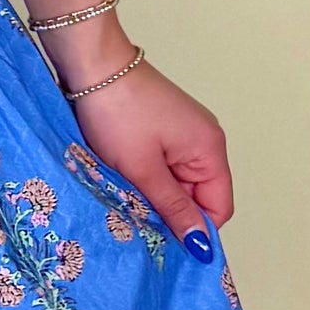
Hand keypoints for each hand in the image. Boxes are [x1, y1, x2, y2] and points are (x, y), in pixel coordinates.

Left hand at [38, 16, 232, 250]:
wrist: (91, 63)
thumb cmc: (118, 112)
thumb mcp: (143, 169)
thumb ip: (173, 209)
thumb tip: (201, 246)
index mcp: (210, 149)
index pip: (218, 208)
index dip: (195, 230)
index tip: (166, 243)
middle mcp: (204, 140)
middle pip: (198, 196)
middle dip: (170, 212)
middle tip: (138, 220)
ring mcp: (183, 132)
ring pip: (176, 182)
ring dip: (154, 194)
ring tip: (127, 197)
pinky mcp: (162, 126)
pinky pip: (163, 165)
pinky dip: (146, 176)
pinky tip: (124, 178)